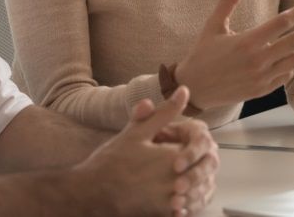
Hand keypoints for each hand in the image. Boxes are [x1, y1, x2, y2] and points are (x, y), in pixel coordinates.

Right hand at [73, 87, 211, 215]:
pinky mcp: (163, 214)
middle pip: (202, 171)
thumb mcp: (137, 132)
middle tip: (181, 161)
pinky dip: (184, 202)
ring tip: (177, 177)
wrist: (91, 192)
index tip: (185, 143)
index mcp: (174, 158)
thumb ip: (164, 113)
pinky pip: (185, 208)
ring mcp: (170, 201)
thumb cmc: (112, 160)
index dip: (196, 144)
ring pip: (196, 191)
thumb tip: (184, 90)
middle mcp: (176, 181)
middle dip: (196, 164)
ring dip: (193, 184)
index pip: (202, 148)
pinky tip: (170, 194)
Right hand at [175, 0, 293, 109]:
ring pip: (293, 62)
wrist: (195, 88)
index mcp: (247, 42)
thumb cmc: (202, 54)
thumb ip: (227, 2)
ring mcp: (260, 77)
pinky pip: (285, 77)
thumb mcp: (212, 25)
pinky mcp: (260, 90)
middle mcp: (257, 60)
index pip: (281, 23)